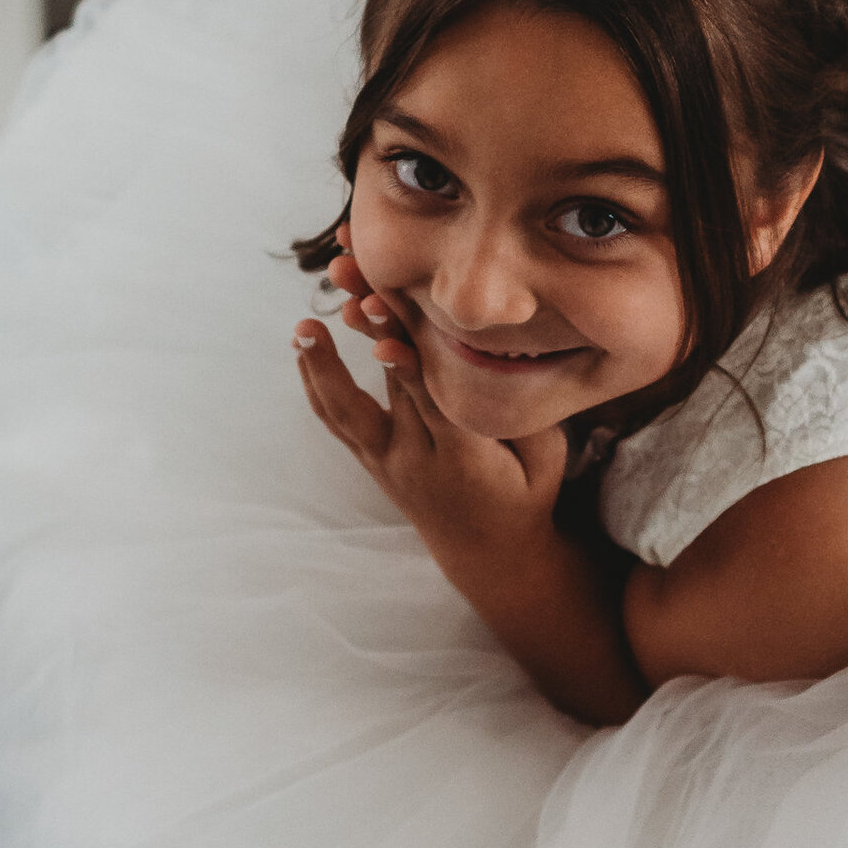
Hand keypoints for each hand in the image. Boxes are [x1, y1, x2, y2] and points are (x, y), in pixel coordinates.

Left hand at [293, 250, 565, 573]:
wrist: (488, 554)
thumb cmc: (525, 495)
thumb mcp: (543, 458)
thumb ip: (521, 411)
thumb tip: (514, 351)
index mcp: (465, 460)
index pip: (434, 400)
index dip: (410, 360)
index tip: (391, 324)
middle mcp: (417, 460)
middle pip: (389, 390)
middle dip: (372, 336)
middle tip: (355, 293)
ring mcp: (387, 462)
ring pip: (346, 411)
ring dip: (322, 365)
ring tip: (304, 325)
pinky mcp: (372, 460)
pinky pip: (337, 420)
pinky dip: (317, 382)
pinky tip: (305, 346)